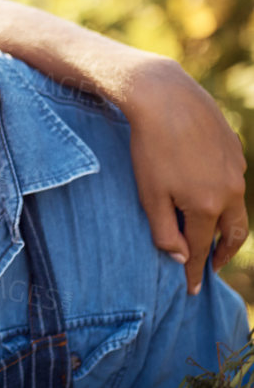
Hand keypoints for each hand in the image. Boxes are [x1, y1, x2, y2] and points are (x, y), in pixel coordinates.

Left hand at [124, 57, 246, 293]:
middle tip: (211, 267)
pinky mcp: (234, 149)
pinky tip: (208, 194)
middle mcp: (230, 190)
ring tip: (212, 235)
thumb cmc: (150, 148)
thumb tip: (182, 258)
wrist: (164, 97)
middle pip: (234, 234)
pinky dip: (224, 198)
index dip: (196, 273)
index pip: (203, 251)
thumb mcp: (150, 196)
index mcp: (208, 206)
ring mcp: (236, 168)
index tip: (193, 290)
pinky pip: (233, 182)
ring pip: (237, 207)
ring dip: (226, 226)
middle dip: (223, 254)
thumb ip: (165, 232)